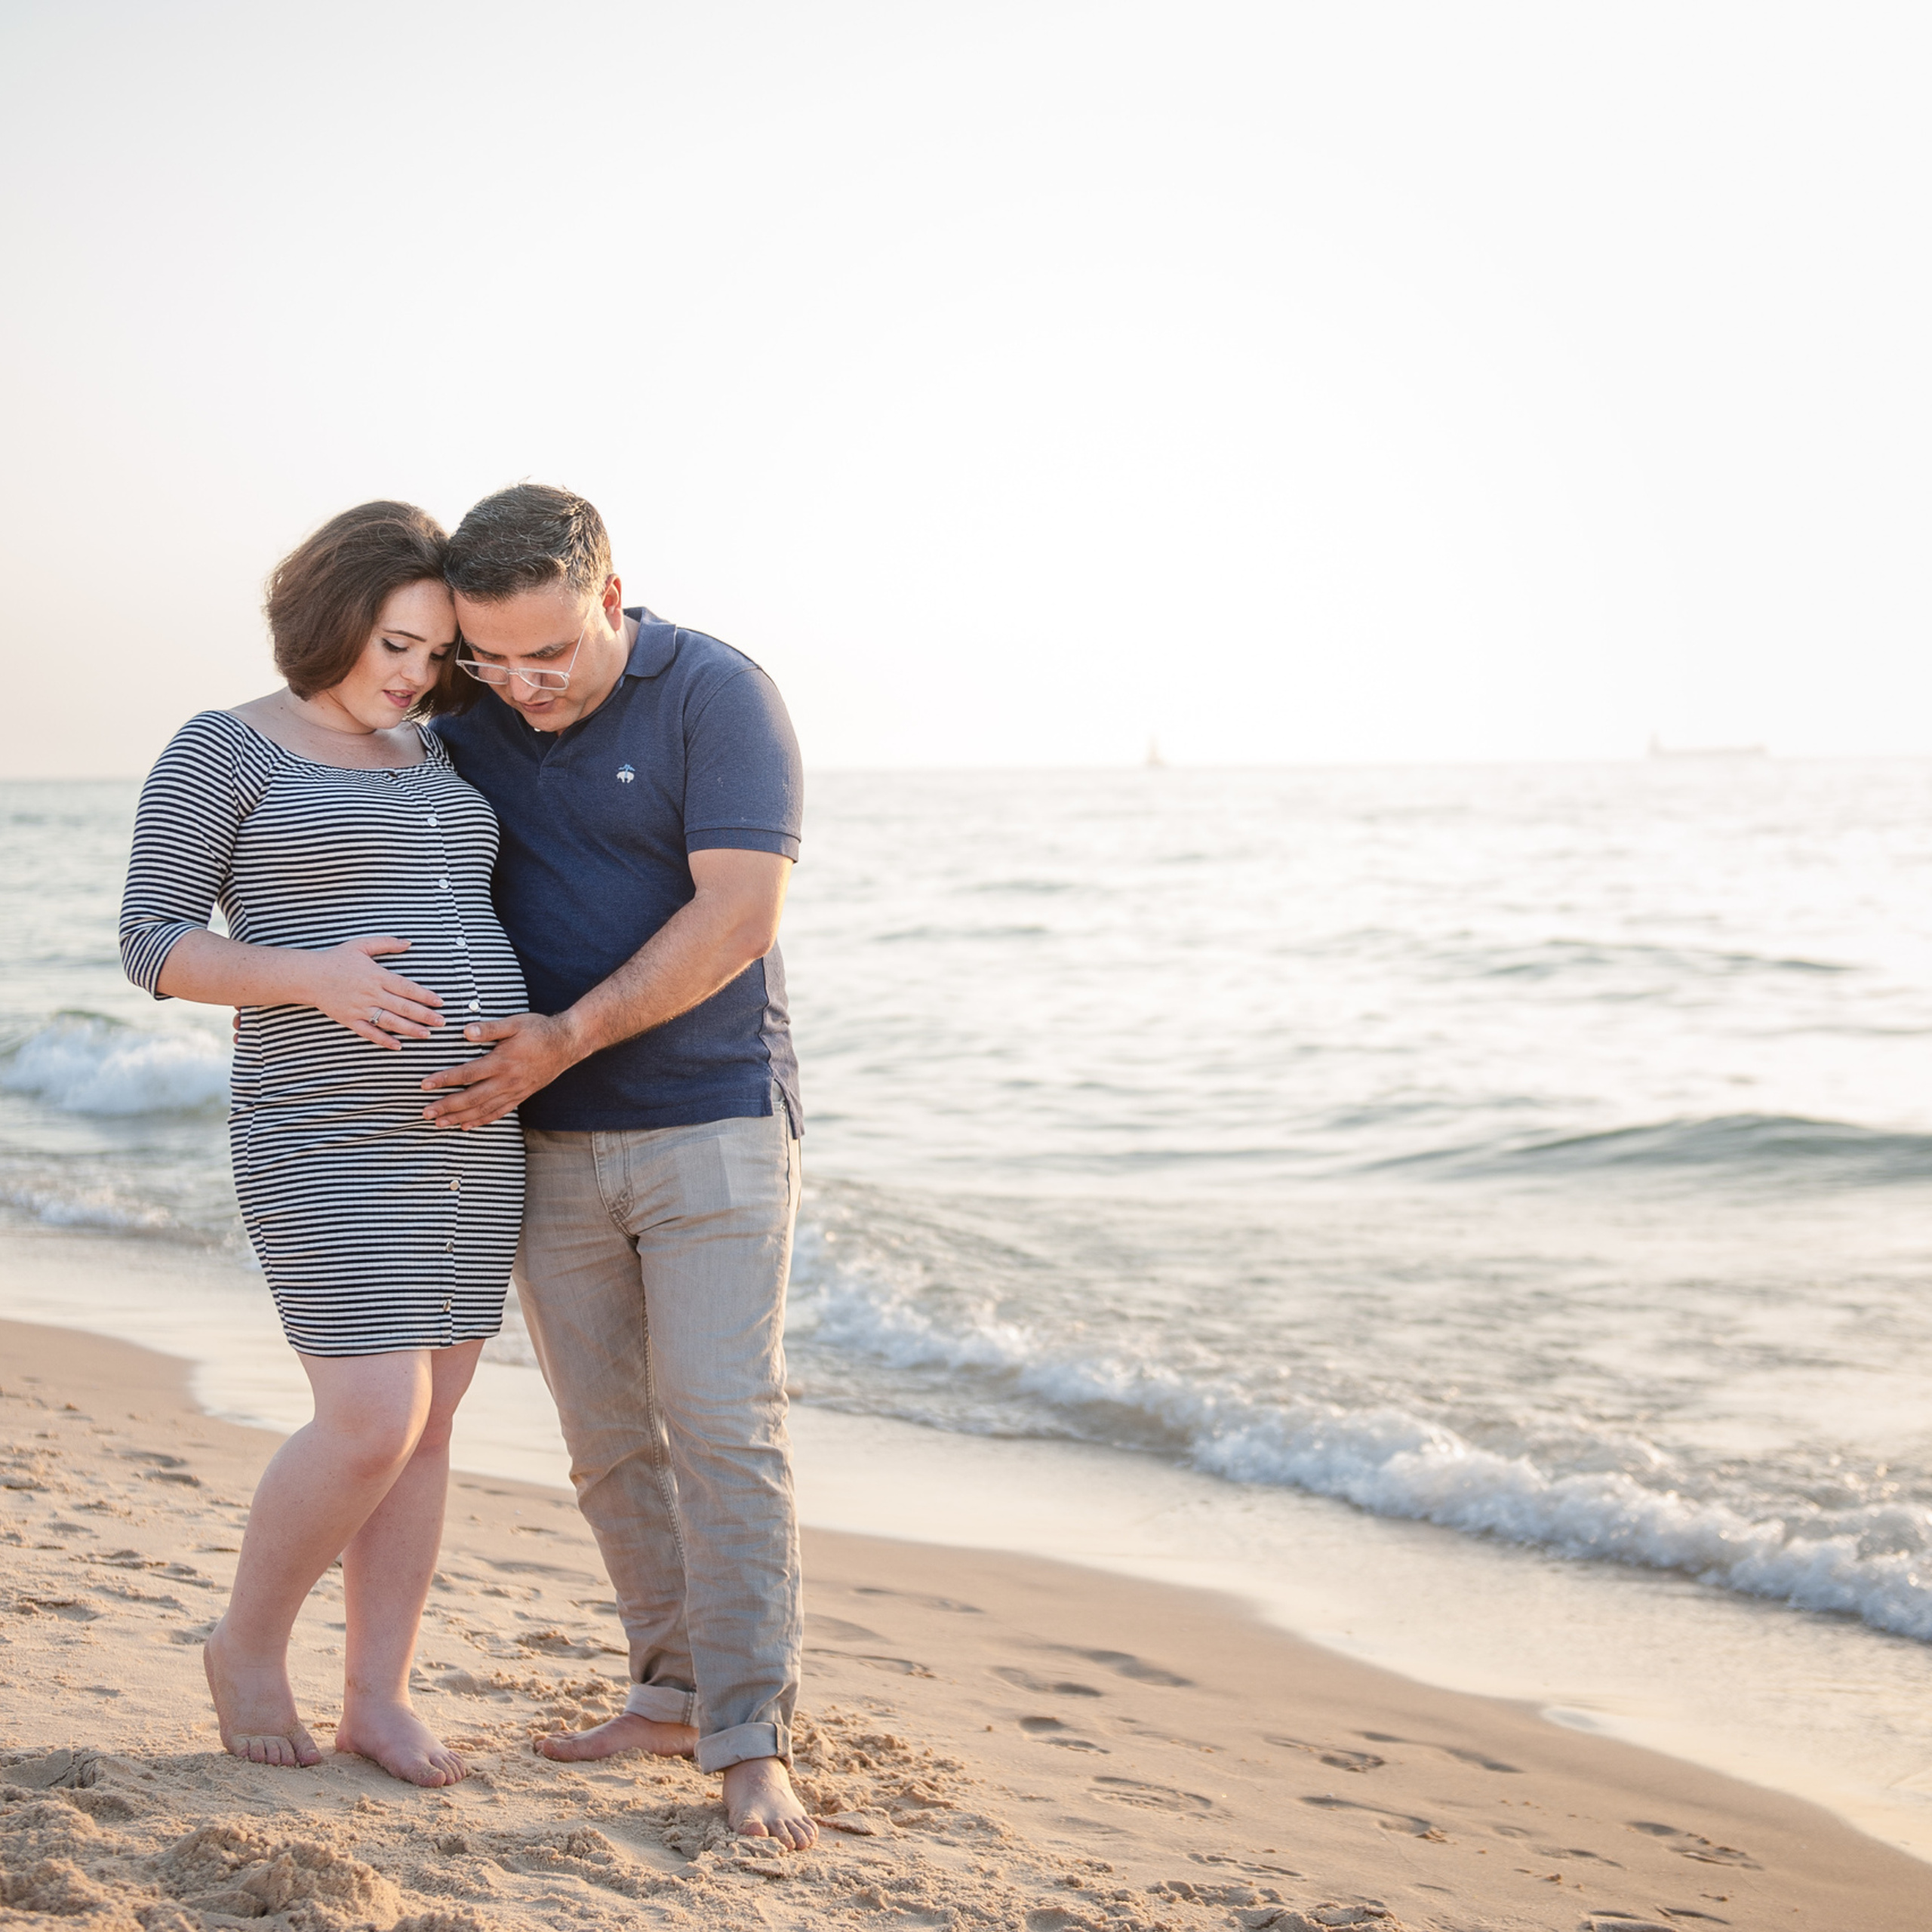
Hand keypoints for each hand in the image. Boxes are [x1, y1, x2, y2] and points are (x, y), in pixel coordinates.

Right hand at [304, 937, 444, 1050]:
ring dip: (410, 1029)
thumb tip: (409, 943)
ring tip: (427, 1034)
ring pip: (390, 1022)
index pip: (407, 987)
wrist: (308, 975)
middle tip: (442, 1022)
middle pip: (403, 1007)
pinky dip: (383, 1040)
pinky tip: (398, 1046)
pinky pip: (369, 1033)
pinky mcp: (349, 1019)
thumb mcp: (362, 945)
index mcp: (376, 975)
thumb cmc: (337, 958)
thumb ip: (387, 944)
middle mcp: (371, 993)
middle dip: (424, 1015)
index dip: (425, 996)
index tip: (440, 1002)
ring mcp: (360, 1008)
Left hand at [419, 1012, 577, 1127]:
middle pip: (471, 1098)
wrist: (568, 1044)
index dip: (445, 1080)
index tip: (425, 1085)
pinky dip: (481, 1121)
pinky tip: (467, 1125)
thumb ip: (489, 1029)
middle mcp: (507, 1080)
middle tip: (426, 1113)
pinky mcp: (521, 1096)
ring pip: (483, 1109)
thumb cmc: (539, 1030)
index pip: (467, 1073)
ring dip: (459, 1117)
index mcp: (502, 1061)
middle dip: (447, 1106)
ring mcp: (515, 1091)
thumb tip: (466, 1031)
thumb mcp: (515, 1023)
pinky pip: (499, 1113)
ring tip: (439, 1123)